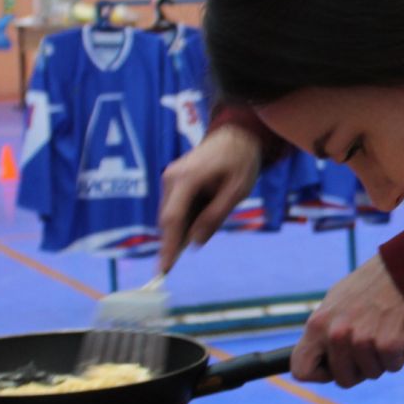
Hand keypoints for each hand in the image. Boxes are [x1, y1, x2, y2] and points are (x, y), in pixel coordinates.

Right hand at [156, 126, 262, 272]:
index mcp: (187, 179)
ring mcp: (170, 178)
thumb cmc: (240, 161)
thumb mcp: (236, 191)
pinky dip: (183, 220)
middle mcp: (171, 178)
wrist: (236, 134)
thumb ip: (215, 216)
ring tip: (194, 235)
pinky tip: (196, 225)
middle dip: (173, 242)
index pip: (172, 219)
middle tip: (172, 266)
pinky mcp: (174, 181)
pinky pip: (175, 207)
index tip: (163, 269)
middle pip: (168, 219)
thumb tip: (195, 242)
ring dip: (181, 230)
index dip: (167, 246)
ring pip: (171, 214)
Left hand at [290, 256, 403, 385]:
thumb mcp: (334, 303)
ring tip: (383, 331)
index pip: (301, 370)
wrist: (403, 269)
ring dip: (380, 359)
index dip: (319, 374)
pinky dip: (399, 354)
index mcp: (317, 325)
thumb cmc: (368, 287)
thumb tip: (317, 359)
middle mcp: (336, 335)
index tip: (333, 367)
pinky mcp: (389, 344)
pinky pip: (393, 367)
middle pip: (343, 380)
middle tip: (368, 347)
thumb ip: (323, 333)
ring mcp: (363, 341)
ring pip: (371, 374)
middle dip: (357, 369)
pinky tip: (398, 331)